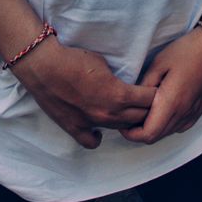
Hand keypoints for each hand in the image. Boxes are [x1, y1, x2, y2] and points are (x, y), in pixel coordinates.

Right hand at [14, 36, 156, 149]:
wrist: (45, 67)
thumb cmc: (74, 59)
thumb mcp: (103, 62)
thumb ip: (116, 77)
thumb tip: (121, 82)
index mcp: (119, 95)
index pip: (149, 100)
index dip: (155, 94)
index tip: (156, 90)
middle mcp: (109, 114)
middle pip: (140, 117)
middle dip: (148, 109)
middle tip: (147, 102)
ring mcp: (92, 123)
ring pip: (121, 129)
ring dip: (127, 121)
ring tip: (128, 113)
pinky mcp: (75, 128)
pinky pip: (92, 142)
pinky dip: (98, 137)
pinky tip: (99, 128)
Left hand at [119, 28, 201, 144]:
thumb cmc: (186, 51)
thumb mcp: (159, 63)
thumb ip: (144, 86)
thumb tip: (133, 101)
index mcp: (172, 103)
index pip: (148, 134)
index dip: (131, 134)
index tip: (121, 122)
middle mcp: (184, 114)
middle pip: (156, 136)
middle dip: (139, 132)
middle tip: (128, 116)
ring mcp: (193, 115)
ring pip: (167, 133)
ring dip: (153, 127)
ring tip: (142, 110)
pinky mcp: (199, 111)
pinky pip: (178, 126)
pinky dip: (166, 123)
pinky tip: (161, 107)